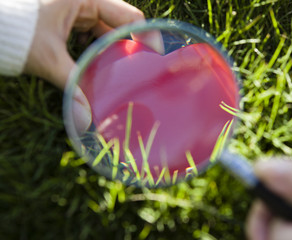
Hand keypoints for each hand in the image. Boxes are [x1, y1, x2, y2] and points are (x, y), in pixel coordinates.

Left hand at [24, 0, 162, 88]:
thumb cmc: (17, 31)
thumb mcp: (48, 57)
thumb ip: (70, 84)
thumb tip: (84, 118)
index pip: (129, 17)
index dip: (145, 37)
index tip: (156, 57)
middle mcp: (86, 2)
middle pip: (120, 25)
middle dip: (129, 47)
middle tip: (138, 71)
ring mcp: (79, 9)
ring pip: (107, 31)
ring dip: (112, 51)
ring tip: (120, 72)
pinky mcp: (72, 18)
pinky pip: (94, 33)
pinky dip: (98, 49)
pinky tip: (98, 64)